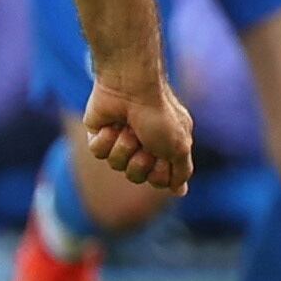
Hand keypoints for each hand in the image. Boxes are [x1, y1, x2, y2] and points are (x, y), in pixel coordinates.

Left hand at [83, 70, 195, 194]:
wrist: (130, 88)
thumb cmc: (159, 115)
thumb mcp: (180, 147)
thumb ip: (181, 171)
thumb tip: (181, 192)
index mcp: (167, 147)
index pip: (161, 180)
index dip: (160, 173)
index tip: (164, 154)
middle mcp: (145, 146)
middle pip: (137, 176)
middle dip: (140, 161)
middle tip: (145, 140)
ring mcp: (122, 140)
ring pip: (116, 165)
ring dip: (124, 147)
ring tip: (128, 128)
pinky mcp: (100, 134)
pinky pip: (98, 152)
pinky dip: (106, 139)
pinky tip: (112, 124)